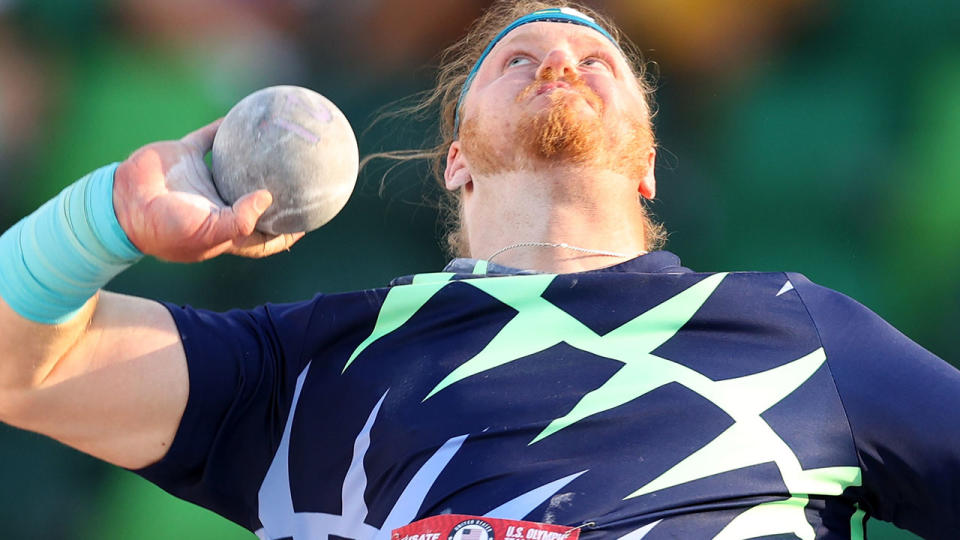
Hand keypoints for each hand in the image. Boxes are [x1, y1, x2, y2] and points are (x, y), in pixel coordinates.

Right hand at [113, 119, 304, 261]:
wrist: (121, 204)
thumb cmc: (165, 228)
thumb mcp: (207, 233)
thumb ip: (240, 219)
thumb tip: (269, 198)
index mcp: (224, 229)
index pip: (262, 237)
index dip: (286, 233)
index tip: (308, 222)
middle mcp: (216, 204)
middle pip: (254, 199)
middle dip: (277, 193)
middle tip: (304, 178)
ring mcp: (201, 179)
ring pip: (236, 164)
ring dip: (254, 155)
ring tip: (281, 141)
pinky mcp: (185, 155)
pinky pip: (210, 137)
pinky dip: (225, 126)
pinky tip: (245, 113)